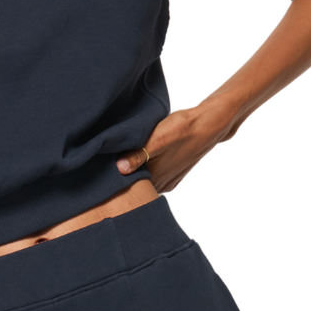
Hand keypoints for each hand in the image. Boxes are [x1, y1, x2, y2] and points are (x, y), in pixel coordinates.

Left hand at [116, 101, 238, 192]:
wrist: (207, 126)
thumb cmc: (181, 129)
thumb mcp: (156, 139)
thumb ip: (138, 155)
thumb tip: (120, 168)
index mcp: (154, 177)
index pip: (126, 184)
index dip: (113, 176)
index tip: (103, 165)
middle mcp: (160, 184)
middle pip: (135, 184)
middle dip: (123, 175)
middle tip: (110, 160)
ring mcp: (168, 182)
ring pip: (145, 181)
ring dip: (137, 172)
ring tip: (126, 157)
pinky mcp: (173, 177)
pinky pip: (155, 178)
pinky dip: (148, 171)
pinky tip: (145, 159)